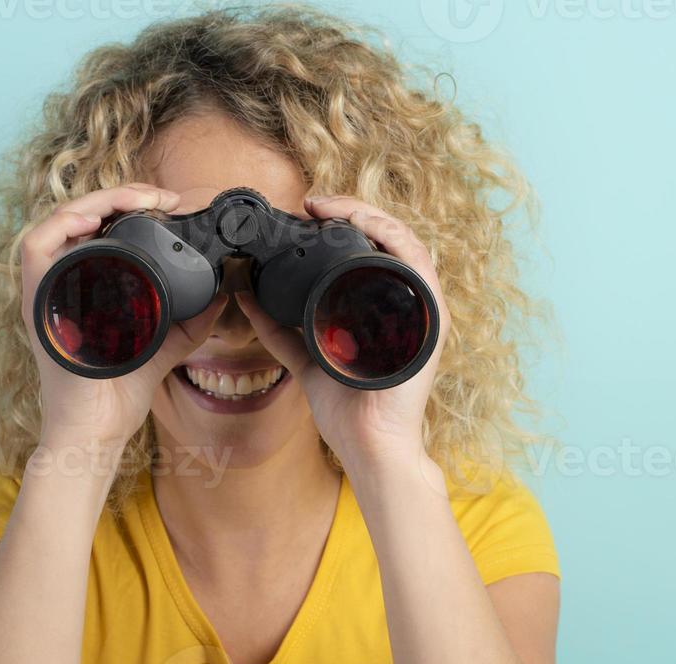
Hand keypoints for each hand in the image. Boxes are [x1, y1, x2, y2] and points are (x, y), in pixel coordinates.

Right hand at [19, 183, 208, 452]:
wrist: (99, 427)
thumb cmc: (120, 391)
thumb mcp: (166, 343)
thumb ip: (192, 317)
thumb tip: (225, 289)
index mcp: (87, 284)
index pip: (100, 226)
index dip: (130, 205)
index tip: (168, 203)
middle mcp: (63, 280)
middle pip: (83, 216)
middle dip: (122, 196)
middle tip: (161, 197)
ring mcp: (48, 288)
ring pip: (61, 220)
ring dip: (99, 200)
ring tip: (138, 198)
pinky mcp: (38, 299)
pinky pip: (37, 245)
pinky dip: (62, 222)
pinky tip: (94, 217)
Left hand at [239, 195, 448, 475]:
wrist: (370, 447)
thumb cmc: (347, 411)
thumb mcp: (304, 358)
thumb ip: (277, 327)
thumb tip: (244, 292)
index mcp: (383, 308)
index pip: (369, 250)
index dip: (342, 222)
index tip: (305, 212)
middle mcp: (407, 303)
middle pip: (386, 239)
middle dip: (350, 212)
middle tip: (312, 204)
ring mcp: (422, 309)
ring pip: (404, 240)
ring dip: (368, 215)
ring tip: (331, 208)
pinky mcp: (431, 317)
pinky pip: (418, 262)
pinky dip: (392, 236)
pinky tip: (364, 224)